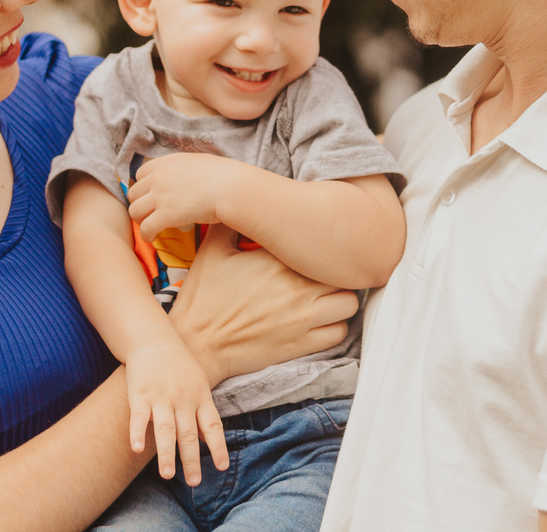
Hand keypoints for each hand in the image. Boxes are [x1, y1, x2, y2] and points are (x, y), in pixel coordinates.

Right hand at [124, 343, 227, 485]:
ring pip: (165, 429)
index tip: (221, 467)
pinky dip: (136, 433)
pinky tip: (136, 450)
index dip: (217, 447)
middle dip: (191, 459)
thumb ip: (203, 411)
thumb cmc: (180, 368)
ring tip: (168, 475)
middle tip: (194, 482)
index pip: (212, 426)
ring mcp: (160, 397)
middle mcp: (182, 399)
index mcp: (200, 397)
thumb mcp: (199, 384)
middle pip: (188, 433)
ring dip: (167, 453)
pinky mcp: (139, 395)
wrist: (155, 341)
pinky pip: (138, 417)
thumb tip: (210, 440)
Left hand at [127, 153, 240, 240]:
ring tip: (150, 226)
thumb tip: (182, 176)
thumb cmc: (222, 175)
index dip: (143, 187)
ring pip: (134, 211)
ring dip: (141, 220)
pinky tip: (152, 238)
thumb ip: (182, 168)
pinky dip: (146, 235)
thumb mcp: (197, 162)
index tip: (150, 196)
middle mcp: (158, 178)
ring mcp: (160, 196)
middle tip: (149, 213)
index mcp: (165, 163)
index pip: (139, 174)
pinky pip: (146, 228)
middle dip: (139, 204)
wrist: (230, 187)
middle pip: (133, 193)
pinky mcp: (166, 215)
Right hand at [170, 224, 358, 385]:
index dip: (323, 246)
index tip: (316, 249)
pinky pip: (340, 332)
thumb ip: (231, 224)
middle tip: (323, 272)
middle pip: (343, 273)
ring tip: (326, 296)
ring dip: (340, 299)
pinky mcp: (302, 344)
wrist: (197, 345)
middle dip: (336, 271)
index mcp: (278, 259)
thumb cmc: (203, 299)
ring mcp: (303, 318)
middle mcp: (297, 287)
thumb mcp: (212, 251)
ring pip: (349, 303)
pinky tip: (320, 321)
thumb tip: (239, 202)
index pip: (322, 245)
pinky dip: (335, 326)